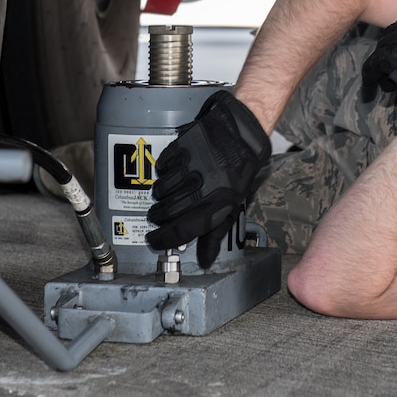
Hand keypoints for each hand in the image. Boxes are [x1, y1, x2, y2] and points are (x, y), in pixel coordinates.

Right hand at [146, 90, 270, 267]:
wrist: (242, 136)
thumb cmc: (238, 174)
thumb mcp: (233, 206)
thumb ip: (215, 234)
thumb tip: (204, 260)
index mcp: (216, 206)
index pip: (182, 230)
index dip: (164, 239)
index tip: (153, 240)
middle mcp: (202, 188)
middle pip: (167, 211)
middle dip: (158, 217)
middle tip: (156, 216)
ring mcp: (191, 166)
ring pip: (161, 189)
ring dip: (160, 194)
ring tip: (163, 194)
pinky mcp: (183, 148)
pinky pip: (163, 165)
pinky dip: (162, 170)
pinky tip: (168, 171)